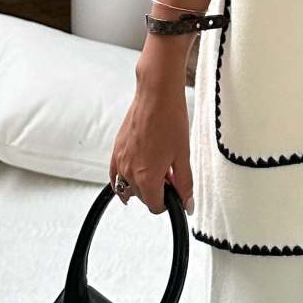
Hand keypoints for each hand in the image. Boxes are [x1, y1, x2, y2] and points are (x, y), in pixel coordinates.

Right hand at [109, 68, 193, 215]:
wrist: (156, 95)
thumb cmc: (170, 120)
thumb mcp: (183, 156)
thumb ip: (185, 184)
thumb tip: (187, 203)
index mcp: (146, 177)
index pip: (155, 206)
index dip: (168, 202)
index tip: (176, 192)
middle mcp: (129, 172)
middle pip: (143, 198)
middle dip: (157, 191)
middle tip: (171, 174)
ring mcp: (120, 161)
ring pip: (128, 188)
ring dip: (142, 184)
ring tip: (158, 167)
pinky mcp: (116, 150)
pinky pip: (115, 175)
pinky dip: (124, 179)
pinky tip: (135, 173)